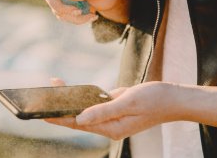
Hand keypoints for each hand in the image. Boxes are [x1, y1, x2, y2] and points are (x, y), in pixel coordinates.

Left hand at [45, 81, 216, 138]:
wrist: (173, 98)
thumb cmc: (154, 100)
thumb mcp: (128, 102)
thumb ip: (103, 110)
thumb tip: (79, 117)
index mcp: (111, 128)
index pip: (78, 123)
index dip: (58, 118)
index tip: (42, 112)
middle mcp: (109, 125)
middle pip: (78, 117)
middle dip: (60, 108)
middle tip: (43, 96)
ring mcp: (112, 117)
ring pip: (85, 110)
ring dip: (71, 100)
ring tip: (55, 88)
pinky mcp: (115, 108)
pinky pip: (95, 103)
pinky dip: (84, 97)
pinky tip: (75, 91)